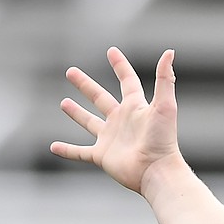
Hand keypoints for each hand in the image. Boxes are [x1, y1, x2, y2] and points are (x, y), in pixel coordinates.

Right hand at [50, 46, 182, 194]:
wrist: (157, 171)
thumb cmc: (163, 140)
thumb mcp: (165, 106)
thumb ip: (165, 79)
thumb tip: (169, 52)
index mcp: (135, 108)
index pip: (127, 81)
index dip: (120, 66)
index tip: (111, 51)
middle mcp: (122, 121)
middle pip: (101, 98)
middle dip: (86, 85)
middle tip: (70, 71)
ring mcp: (111, 139)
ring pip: (89, 122)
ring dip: (76, 113)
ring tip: (63, 103)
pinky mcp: (102, 156)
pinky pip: (80, 153)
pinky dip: (67, 150)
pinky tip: (53, 147)